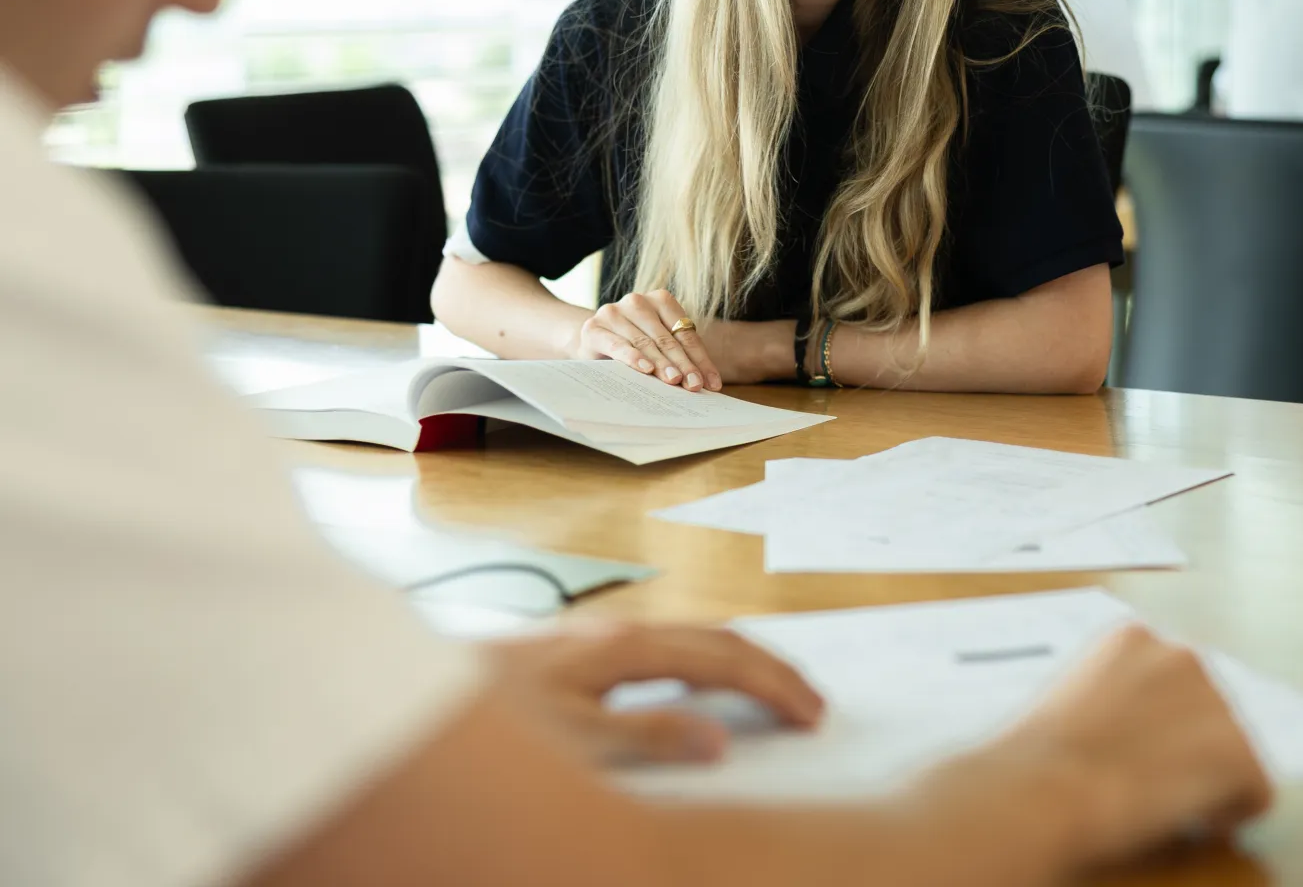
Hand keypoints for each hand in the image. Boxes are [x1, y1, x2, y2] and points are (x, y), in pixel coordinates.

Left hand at [478, 620, 823, 765]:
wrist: (420, 696)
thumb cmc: (494, 721)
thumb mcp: (576, 741)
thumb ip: (649, 738)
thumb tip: (720, 738)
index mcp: (626, 646)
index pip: (722, 658)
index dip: (773, 684)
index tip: (812, 713)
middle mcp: (618, 631)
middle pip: (714, 638)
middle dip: (768, 667)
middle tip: (810, 704)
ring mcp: (599, 637)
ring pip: (689, 639)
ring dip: (737, 663)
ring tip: (769, 692)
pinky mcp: (582, 651)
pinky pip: (663, 649)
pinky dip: (701, 664)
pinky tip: (695, 686)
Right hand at [576, 290, 721, 390]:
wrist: (593, 341)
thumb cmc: (633, 343)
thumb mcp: (659, 345)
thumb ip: (681, 356)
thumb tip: (709, 383)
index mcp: (660, 300)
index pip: (685, 333)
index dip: (700, 359)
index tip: (711, 383)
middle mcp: (637, 301)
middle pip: (667, 339)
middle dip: (683, 365)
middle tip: (695, 385)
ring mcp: (614, 312)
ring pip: (645, 343)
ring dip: (661, 364)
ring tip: (675, 382)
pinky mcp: (595, 327)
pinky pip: (618, 344)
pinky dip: (633, 357)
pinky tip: (645, 370)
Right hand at [938, 623, 1271, 867]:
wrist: (1048, 783)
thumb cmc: (1039, 751)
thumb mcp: (1069, 695)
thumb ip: (1108, 694)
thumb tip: (1125, 725)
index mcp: (1133, 637)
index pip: (1172, 678)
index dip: (1161, 721)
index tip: (1142, 747)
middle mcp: (1181, 656)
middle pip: (1208, 709)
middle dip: (1189, 742)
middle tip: (1153, 777)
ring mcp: (1215, 701)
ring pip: (1232, 748)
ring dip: (1208, 773)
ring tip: (1163, 798)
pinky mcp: (1240, 752)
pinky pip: (1254, 791)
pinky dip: (1231, 811)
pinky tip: (1187, 817)